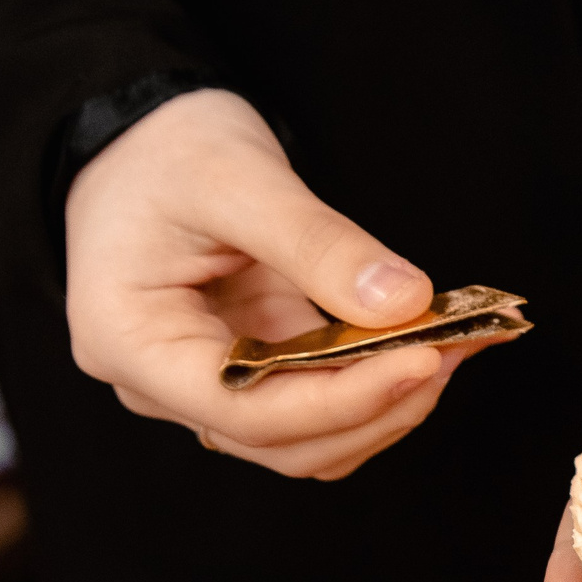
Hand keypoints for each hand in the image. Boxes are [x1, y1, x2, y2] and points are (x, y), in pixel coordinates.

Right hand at [64, 89, 493, 478]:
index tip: (422, 359)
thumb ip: (317, 244)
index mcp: (130, 342)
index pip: (242, 411)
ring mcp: (204, 385)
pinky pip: (316, 402)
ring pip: (307, 439)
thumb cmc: (164, 149)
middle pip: (282, 442)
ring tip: (451, 343)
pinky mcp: (248, 371)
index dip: (340, 400)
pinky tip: (426, 342)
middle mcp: (159, 383)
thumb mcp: (236, 177)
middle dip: (376, 405)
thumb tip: (405, 302)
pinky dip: (374, 382)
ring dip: (385, 404)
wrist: (137, 138)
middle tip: (452, 347)